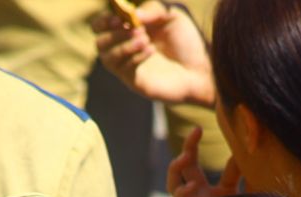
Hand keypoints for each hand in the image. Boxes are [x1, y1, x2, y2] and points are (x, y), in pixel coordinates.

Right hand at [93, 2, 214, 105]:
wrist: (201, 70)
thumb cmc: (187, 42)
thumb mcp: (172, 15)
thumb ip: (154, 8)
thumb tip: (134, 15)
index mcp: (128, 30)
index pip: (102, 26)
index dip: (104, 20)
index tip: (118, 17)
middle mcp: (124, 49)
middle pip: (99, 42)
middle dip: (113, 33)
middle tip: (132, 28)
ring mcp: (128, 67)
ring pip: (107, 58)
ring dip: (123, 45)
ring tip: (145, 39)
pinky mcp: (135, 82)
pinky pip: (124, 70)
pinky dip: (135, 57)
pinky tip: (151, 50)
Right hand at [167, 127, 240, 196]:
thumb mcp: (240, 193)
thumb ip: (238, 173)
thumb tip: (245, 149)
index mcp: (205, 188)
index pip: (194, 162)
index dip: (193, 144)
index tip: (199, 127)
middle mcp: (194, 196)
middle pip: (181, 168)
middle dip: (186, 149)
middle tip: (195, 133)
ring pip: (172, 184)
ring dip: (176, 169)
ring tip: (185, 158)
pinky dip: (181, 194)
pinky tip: (190, 187)